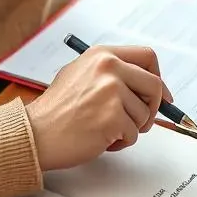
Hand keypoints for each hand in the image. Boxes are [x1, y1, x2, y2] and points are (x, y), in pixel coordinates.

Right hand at [26, 45, 172, 170]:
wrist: (36, 133)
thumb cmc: (56, 111)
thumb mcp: (80, 75)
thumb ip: (111, 74)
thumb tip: (145, 85)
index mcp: (102, 55)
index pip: (147, 57)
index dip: (158, 78)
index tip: (161, 95)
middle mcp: (109, 67)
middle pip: (154, 85)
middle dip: (152, 107)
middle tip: (140, 121)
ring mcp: (111, 91)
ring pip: (145, 114)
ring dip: (130, 128)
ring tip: (105, 129)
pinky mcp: (113, 116)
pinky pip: (134, 134)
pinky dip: (121, 142)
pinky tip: (100, 138)